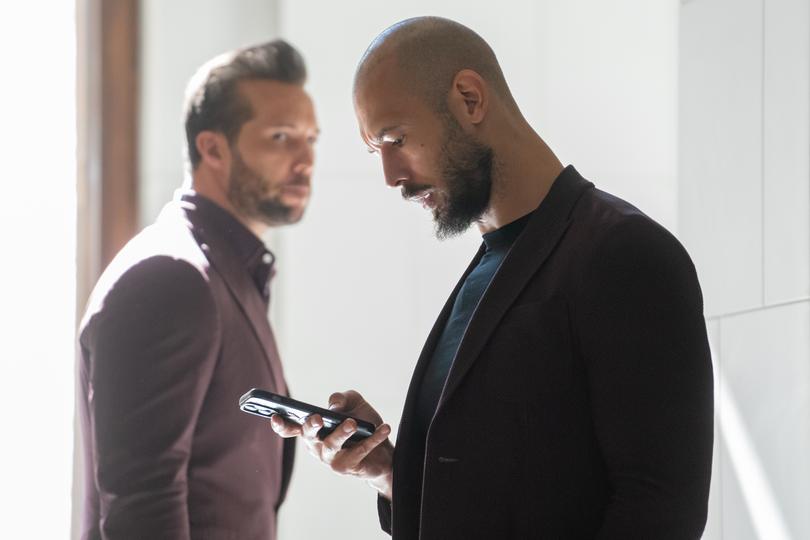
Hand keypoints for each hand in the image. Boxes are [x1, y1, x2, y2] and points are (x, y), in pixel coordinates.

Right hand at [270, 390, 393, 498]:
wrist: (383, 451)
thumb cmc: (362, 425)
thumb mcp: (354, 403)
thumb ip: (343, 398)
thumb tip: (334, 405)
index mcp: (312, 430)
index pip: (291, 428)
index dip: (280, 424)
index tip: (274, 415)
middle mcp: (316, 446)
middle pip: (308, 435)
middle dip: (311, 426)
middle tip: (318, 418)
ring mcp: (330, 459)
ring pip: (332, 445)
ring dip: (342, 433)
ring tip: (354, 423)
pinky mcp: (347, 467)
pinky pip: (359, 451)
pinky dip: (373, 439)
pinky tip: (384, 428)